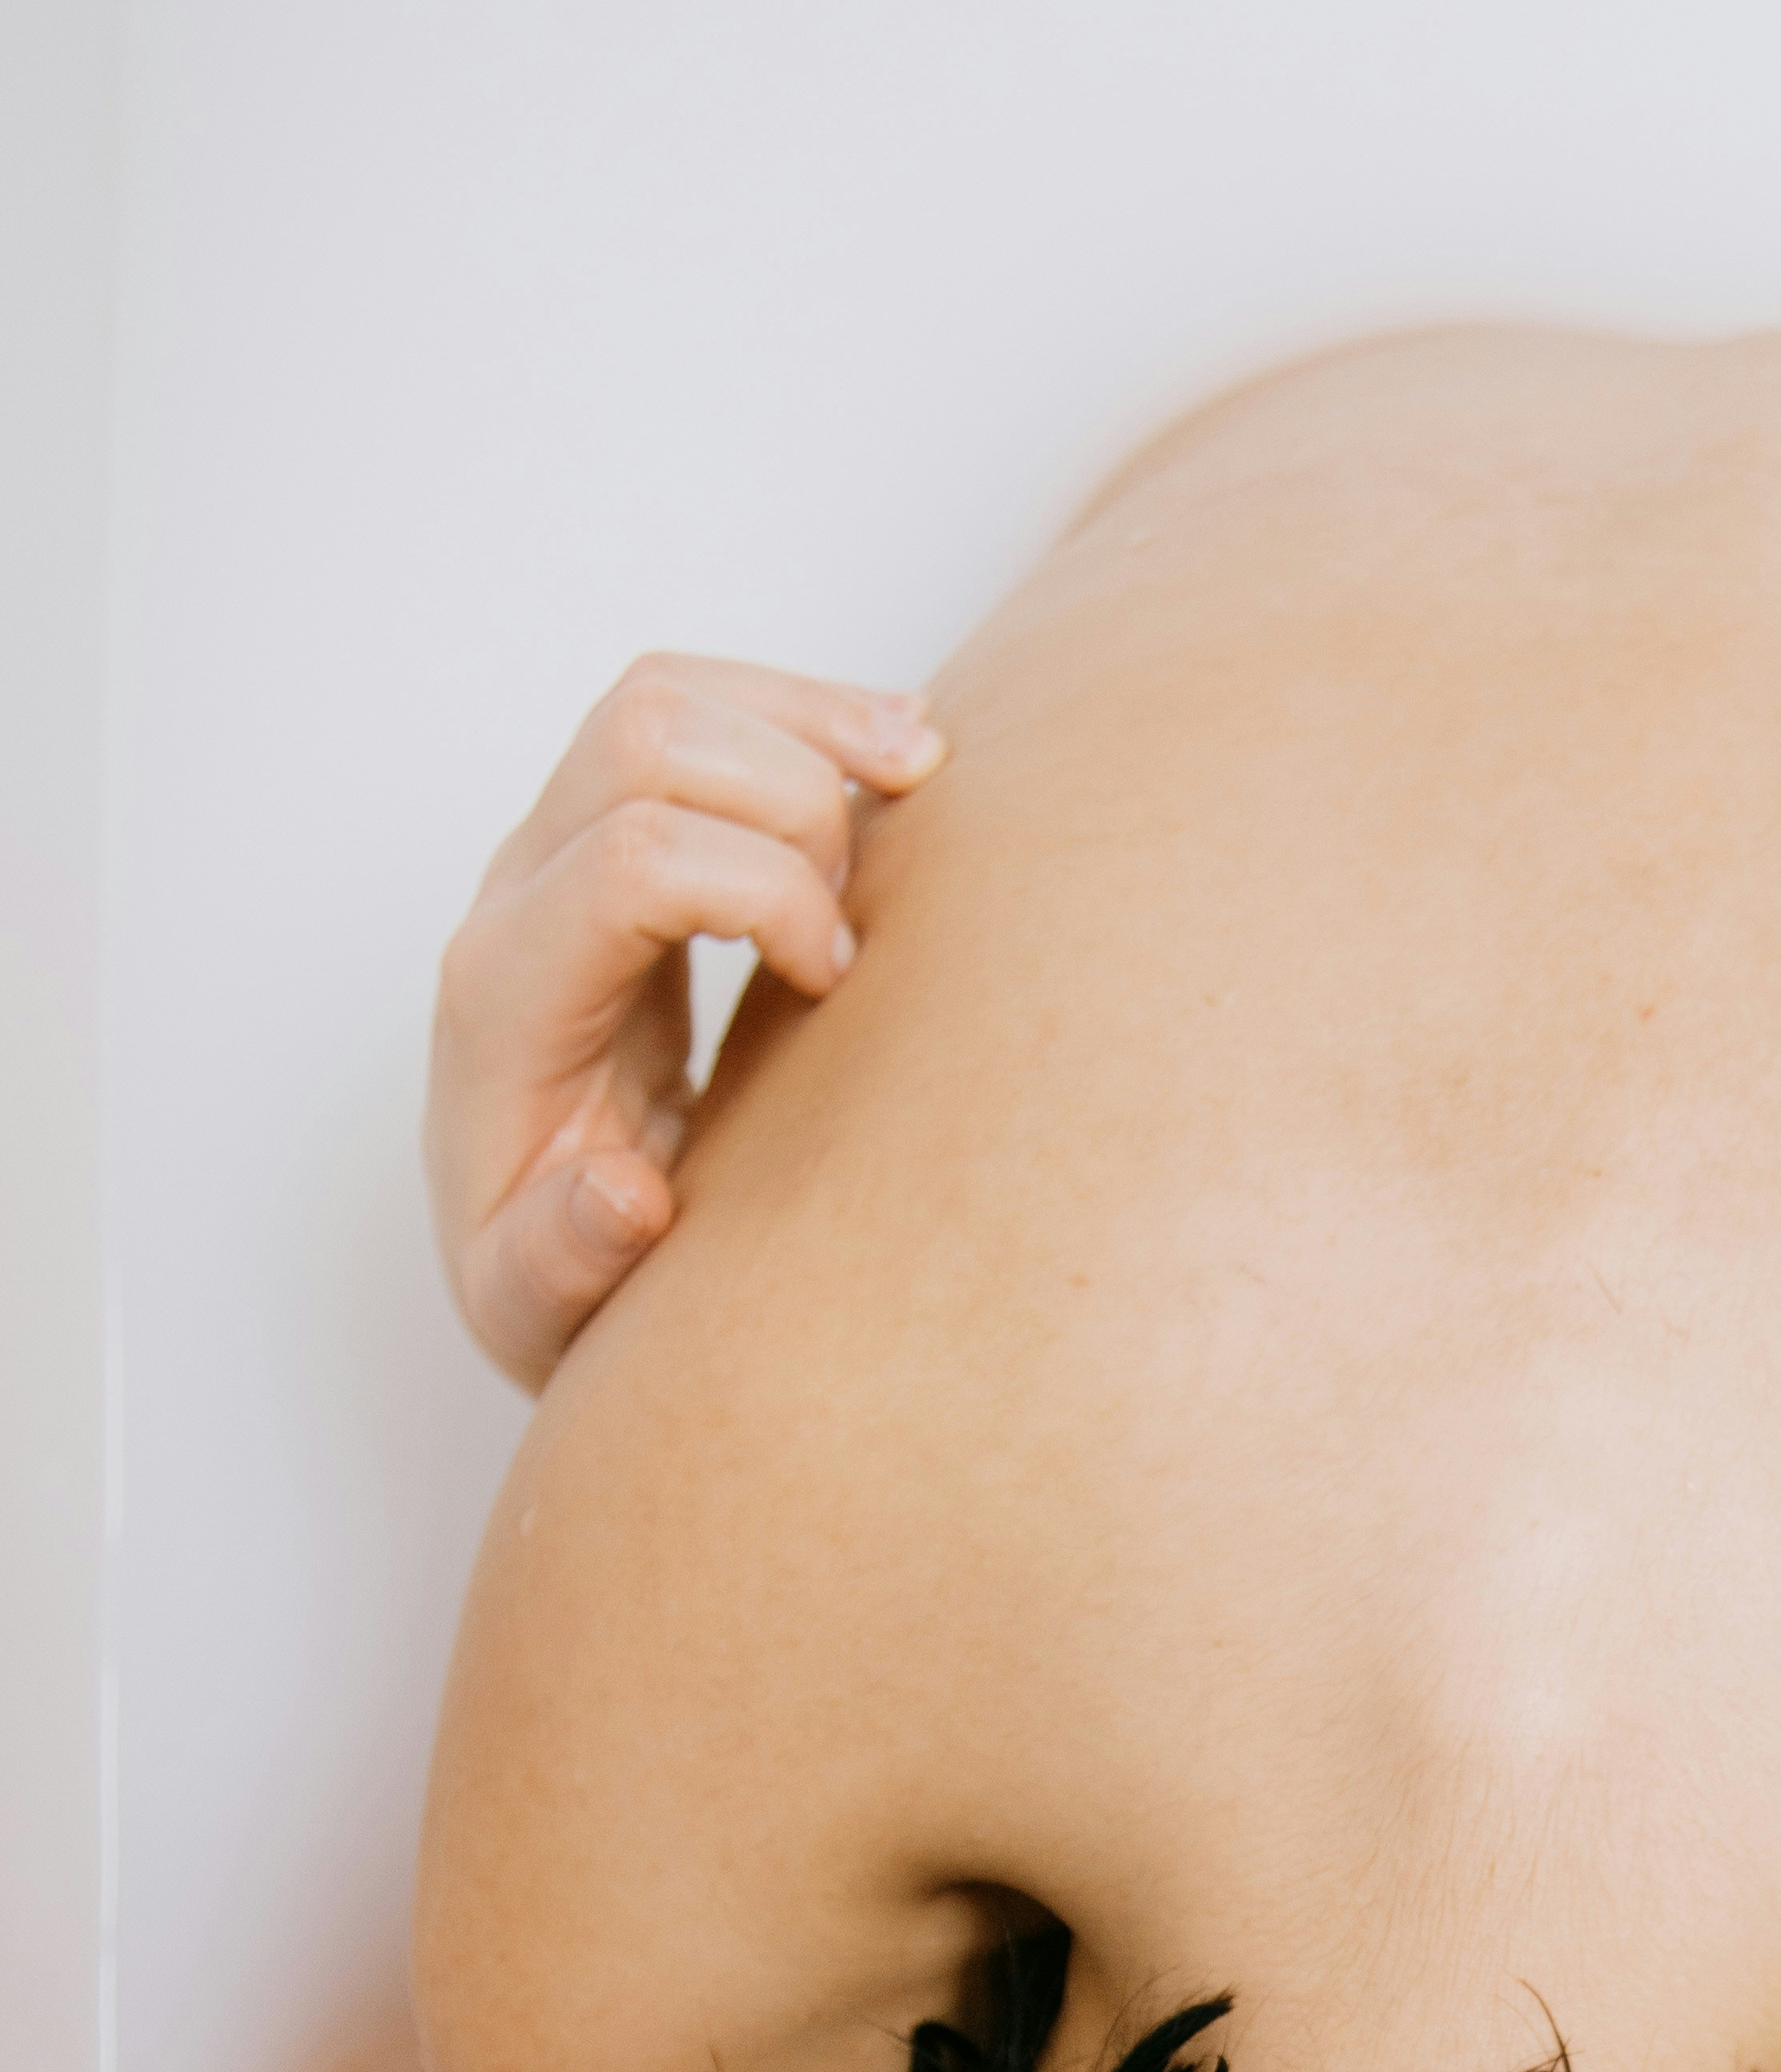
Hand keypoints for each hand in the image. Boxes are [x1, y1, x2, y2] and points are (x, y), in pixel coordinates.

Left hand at [426, 654, 946, 1389]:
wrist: (526, 1243)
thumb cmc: (548, 1275)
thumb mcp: (537, 1312)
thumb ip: (562, 1266)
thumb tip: (621, 1192)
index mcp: (505, 1000)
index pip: (633, 859)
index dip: (769, 893)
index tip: (837, 981)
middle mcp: (517, 896)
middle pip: (644, 734)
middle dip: (793, 794)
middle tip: (866, 906)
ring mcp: (561, 852)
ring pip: (672, 698)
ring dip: (808, 722)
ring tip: (923, 771)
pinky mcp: (616, 838)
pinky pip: (702, 722)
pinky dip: (804, 722)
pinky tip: (892, 765)